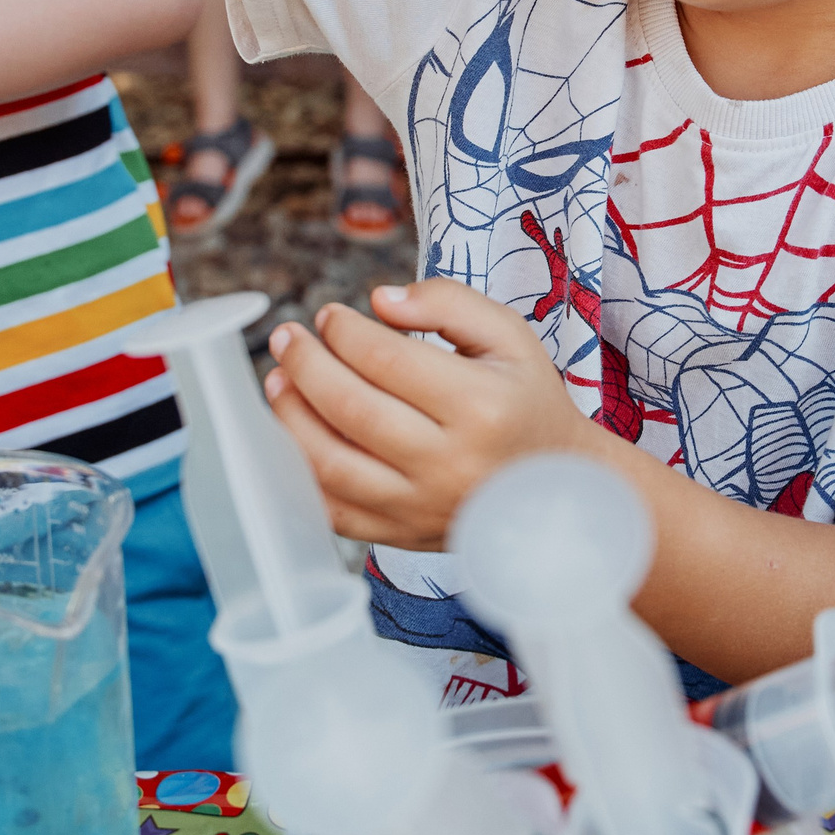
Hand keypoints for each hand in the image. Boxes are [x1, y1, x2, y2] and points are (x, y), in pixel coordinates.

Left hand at [262, 281, 601, 549]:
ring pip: (331, 464)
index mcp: (481, 406)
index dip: (344, 331)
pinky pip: (333, 512)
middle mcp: (449, 462)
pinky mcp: (402, 535)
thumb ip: (448, 302)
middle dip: (306, 364)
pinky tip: (291, 435)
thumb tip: (379, 299)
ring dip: (290, 416)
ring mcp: (421, 506)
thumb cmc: (525, 401)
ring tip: (277, 381)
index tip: (329, 315)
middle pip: (352, 408)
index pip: (387, 360)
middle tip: (287, 338)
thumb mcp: (509, 335)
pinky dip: (299, 474)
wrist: (558, 488)